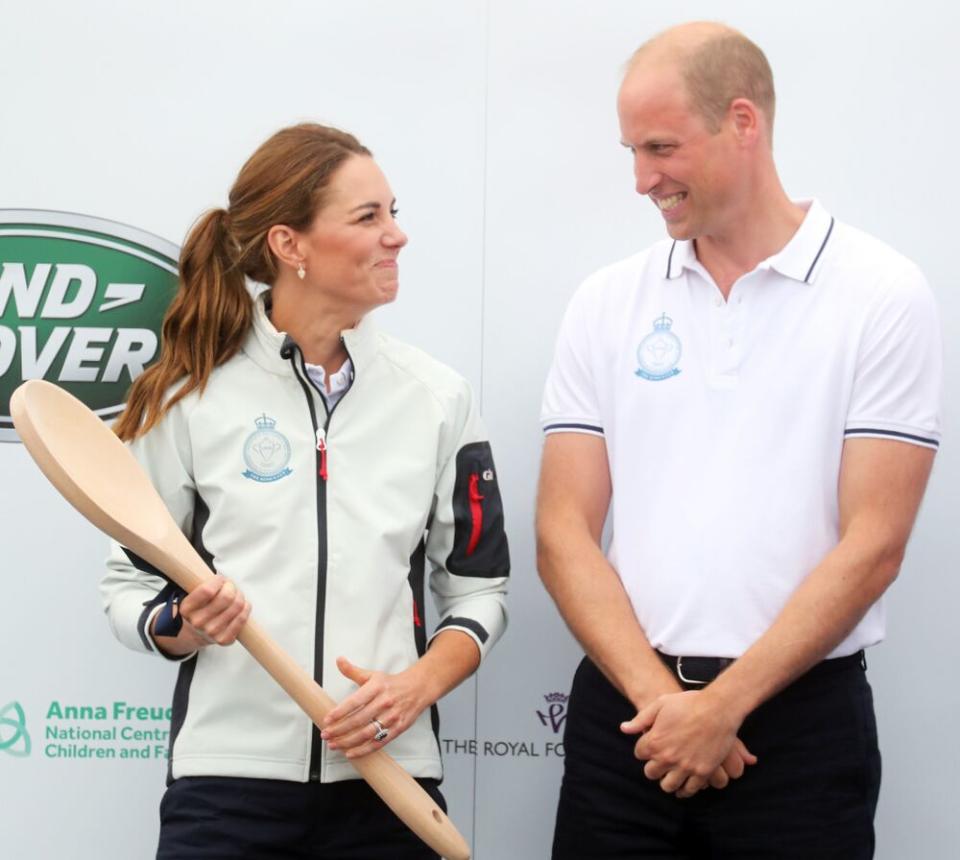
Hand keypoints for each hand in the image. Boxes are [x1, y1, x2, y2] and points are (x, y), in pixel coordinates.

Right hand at [175, 577, 250, 648]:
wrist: (196, 633)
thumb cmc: (199, 609)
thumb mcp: (193, 595)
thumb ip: (201, 584)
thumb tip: (222, 575)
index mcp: (187, 608)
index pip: (207, 590)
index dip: (219, 580)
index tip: (220, 579)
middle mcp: (197, 622)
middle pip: (226, 597)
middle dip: (232, 587)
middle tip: (230, 586)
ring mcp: (211, 632)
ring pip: (237, 606)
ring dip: (240, 596)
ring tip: (236, 595)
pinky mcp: (224, 639)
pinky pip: (242, 619)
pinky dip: (246, 608)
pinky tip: (242, 606)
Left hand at [321, 656, 429, 758]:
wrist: (418, 688)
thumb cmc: (392, 684)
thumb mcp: (373, 675)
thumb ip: (353, 671)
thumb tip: (339, 660)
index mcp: (377, 687)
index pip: (355, 701)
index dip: (340, 711)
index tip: (327, 719)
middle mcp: (384, 702)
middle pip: (358, 719)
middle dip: (339, 729)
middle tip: (326, 734)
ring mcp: (392, 716)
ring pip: (367, 733)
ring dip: (348, 741)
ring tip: (334, 744)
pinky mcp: (398, 728)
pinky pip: (379, 742)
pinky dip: (363, 750)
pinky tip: (350, 752)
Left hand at [621, 690, 755, 796]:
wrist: (717, 709)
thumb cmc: (688, 703)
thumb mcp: (660, 704)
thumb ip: (641, 719)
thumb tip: (624, 728)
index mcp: (654, 741)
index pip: (639, 754)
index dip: (644, 748)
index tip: (651, 745)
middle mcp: (667, 758)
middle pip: (651, 773)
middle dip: (654, 767)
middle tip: (660, 762)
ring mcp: (685, 767)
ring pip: (668, 785)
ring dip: (667, 781)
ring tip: (671, 775)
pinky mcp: (702, 773)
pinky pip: (690, 789)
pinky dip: (685, 790)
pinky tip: (684, 786)